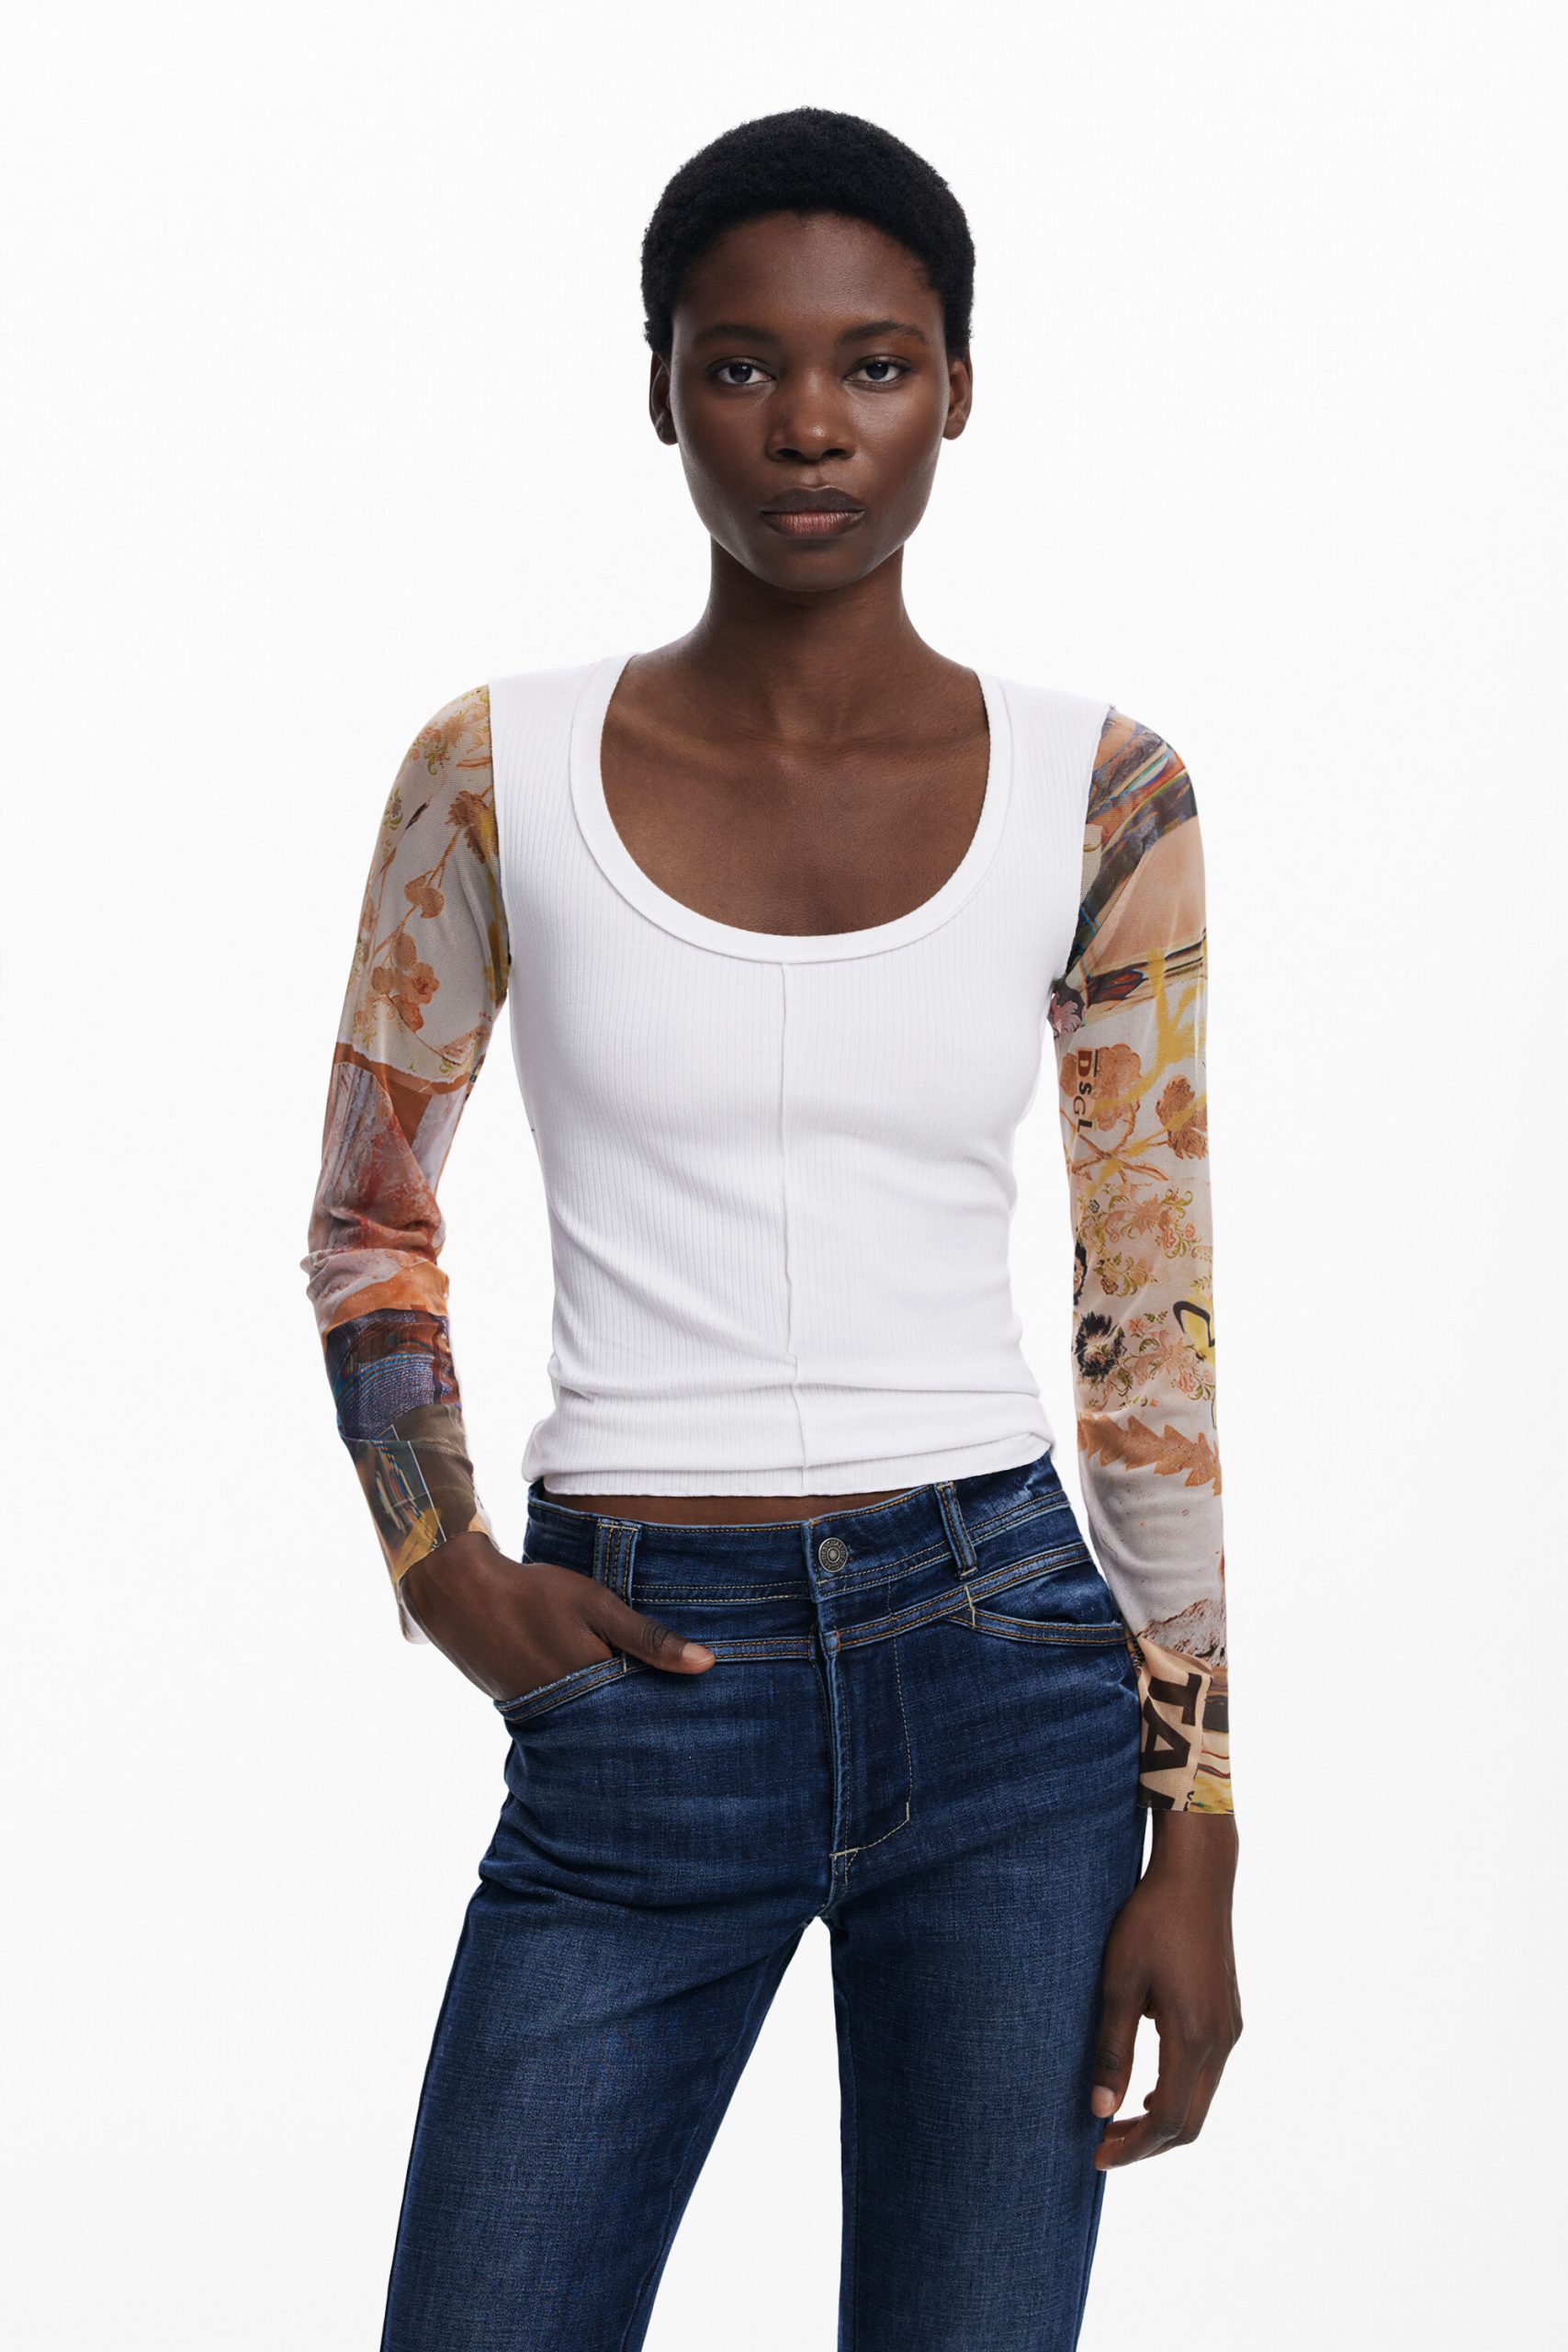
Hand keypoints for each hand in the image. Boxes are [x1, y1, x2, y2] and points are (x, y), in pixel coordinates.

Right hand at [396, 1530, 715, 1703]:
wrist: (461, 1597)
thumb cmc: (535, 1594)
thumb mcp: (597, 1604)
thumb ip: (649, 1638)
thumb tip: (706, 1665)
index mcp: (591, 1686)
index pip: (647, 1716)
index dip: (674, 1714)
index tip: (705, 1718)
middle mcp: (569, 1713)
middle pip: (623, 1729)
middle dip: (649, 1724)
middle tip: (687, 1728)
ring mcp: (546, 1717)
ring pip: (597, 1727)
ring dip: (618, 1720)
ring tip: (651, 1718)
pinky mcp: (529, 1714)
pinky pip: (571, 1721)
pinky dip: (589, 1714)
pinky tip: (604, 1703)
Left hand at [1089, 1809, 1241, 2166]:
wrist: (1196, 1875)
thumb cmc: (1151, 1921)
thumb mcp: (1119, 1983)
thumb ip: (1111, 2050)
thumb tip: (1099, 2111)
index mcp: (1193, 2037)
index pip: (1167, 2121)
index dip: (1132, 2148)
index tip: (1097, 2157)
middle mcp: (1221, 2042)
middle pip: (1190, 2121)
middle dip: (1147, 2144)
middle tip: (1103, 2147)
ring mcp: (1230, 2029)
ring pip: (1201, 2100)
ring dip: (1163, 2120)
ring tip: (1118, 2121)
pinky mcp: (1229, 2016)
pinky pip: (1207, 2074)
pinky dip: (1177, 2093)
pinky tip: (1146, 2088)